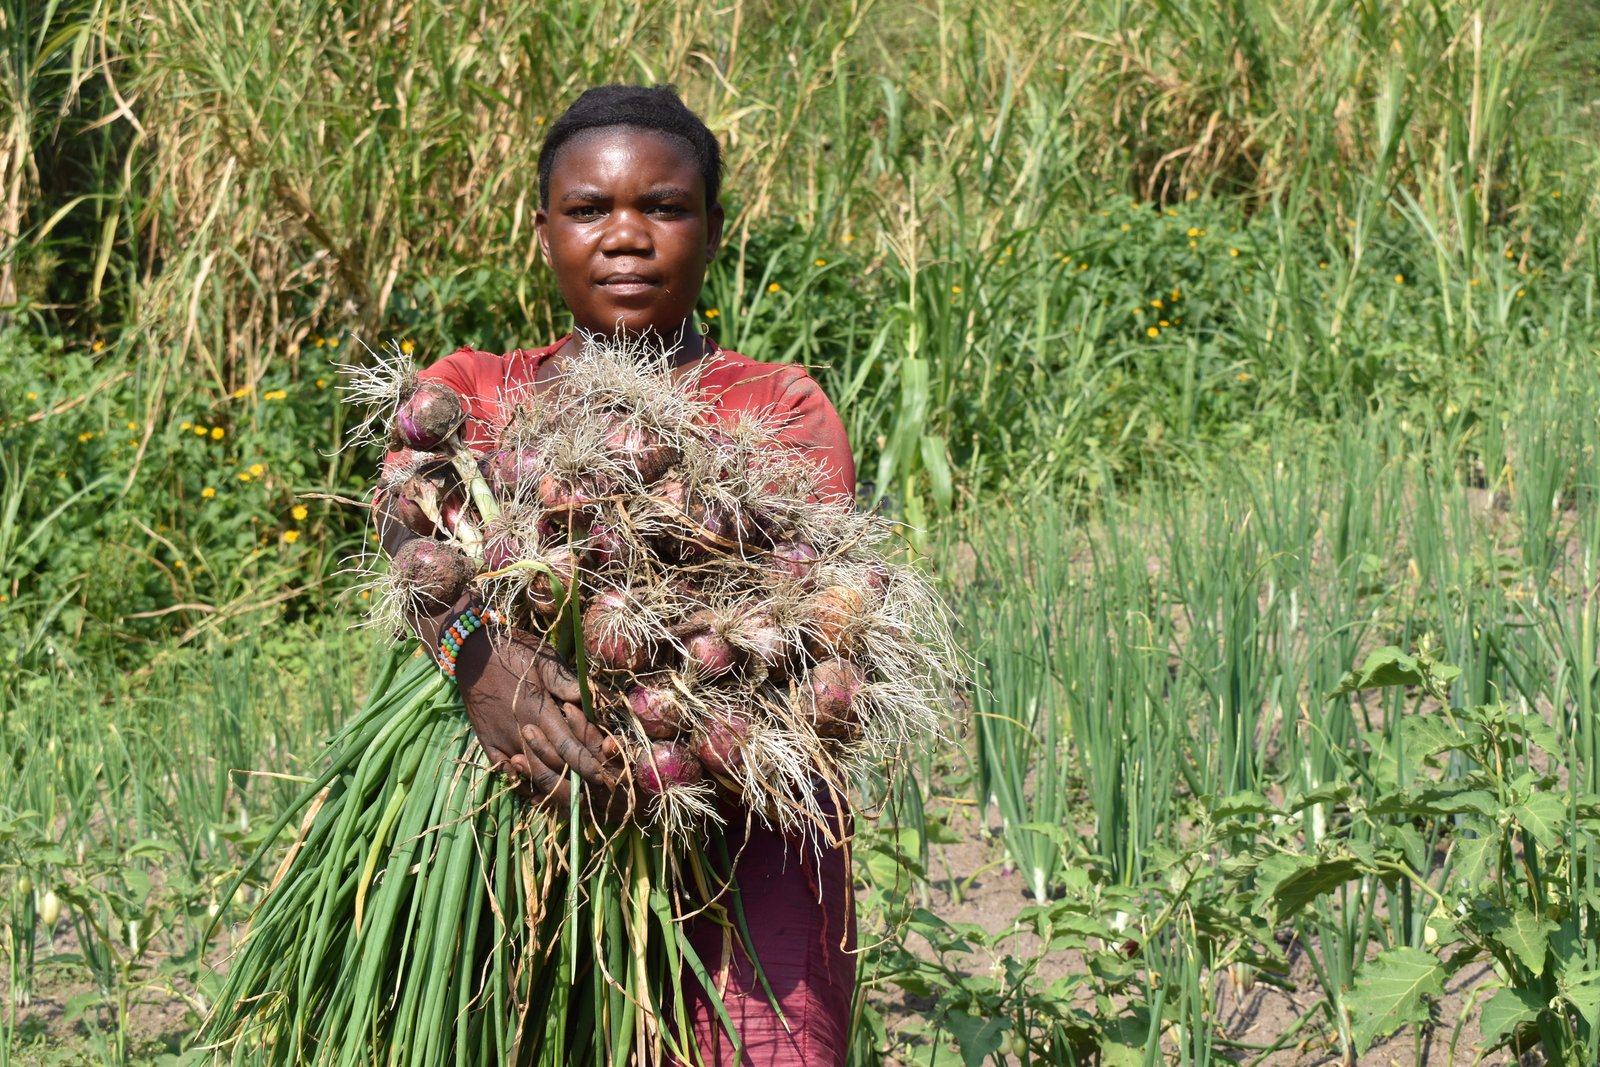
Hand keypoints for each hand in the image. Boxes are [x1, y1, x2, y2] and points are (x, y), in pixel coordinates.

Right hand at [377, 493, 631, 819]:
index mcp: (539, 710)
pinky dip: (524, 787)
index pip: (570, 748)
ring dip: (555, 792)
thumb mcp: (547, 660)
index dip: (590, 766)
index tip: (608, 777)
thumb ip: (570, 683)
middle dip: (578, 785)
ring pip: (531, 777)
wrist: (470, 652)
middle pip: (553, 770)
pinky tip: (540, 794)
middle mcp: (521, 731)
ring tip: (575, 801)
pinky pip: (506, 776)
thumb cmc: (515, 653)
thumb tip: (595, 701)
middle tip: (598, 794)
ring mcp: (501, 740)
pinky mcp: (486, 744)